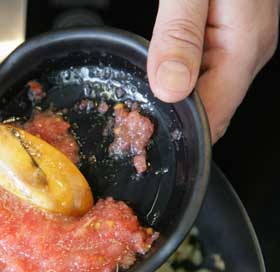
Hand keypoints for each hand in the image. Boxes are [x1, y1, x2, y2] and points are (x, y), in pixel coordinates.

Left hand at [147, 0, 277, 141]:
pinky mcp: (229, 29)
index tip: (146, 131)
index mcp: (244, 45)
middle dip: (173, 116)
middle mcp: (249, 48)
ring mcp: (242, 39)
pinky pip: (203, 65)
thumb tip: (171, 88)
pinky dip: (178, 71)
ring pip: (204, 87)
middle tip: (133, 116)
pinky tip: (157, 65)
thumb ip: (180, 36)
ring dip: (172, 93)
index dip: (181, 131)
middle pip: (209, 106)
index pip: (215, 116)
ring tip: (139, 90)